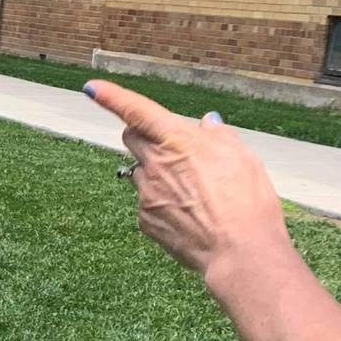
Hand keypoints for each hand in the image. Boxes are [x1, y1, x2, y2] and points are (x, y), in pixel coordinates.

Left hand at [85, 80, 287, 279]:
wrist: (239, 252)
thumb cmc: (248, 202)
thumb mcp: (243, 158)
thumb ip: (218, 136)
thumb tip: (205, 123)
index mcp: (177, 142)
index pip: (138, 111)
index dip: (113, 97)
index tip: (92, 88)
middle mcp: (154, 165)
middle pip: (132, 138)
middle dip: (145, 135)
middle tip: (171, 145)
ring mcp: (145, 194)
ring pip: (141, 172)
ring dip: (157, 172)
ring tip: (193, 190)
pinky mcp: (144, 220)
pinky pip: (147, 202)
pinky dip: (162, 202)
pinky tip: (190, 214)